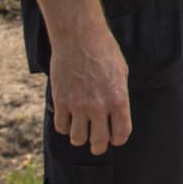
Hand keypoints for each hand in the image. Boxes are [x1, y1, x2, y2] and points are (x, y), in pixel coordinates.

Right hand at [49, 24, 131, 154]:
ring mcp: (78, 105)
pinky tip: (68, 118)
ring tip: (81, 129)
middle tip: (97, 142)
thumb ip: (119, 96)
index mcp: (118, 99)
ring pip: (77, 139)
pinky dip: (64, 126)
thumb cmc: (104, 51)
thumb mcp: (121, 72)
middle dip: (98, 146)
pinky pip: (61, 127)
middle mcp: (99, 106)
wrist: (79, 37)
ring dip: (80, 137)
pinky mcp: (61, 101)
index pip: (121, 133)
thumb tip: (115, 115)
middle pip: (98, 142)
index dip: (118, 139)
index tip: (114, 139)